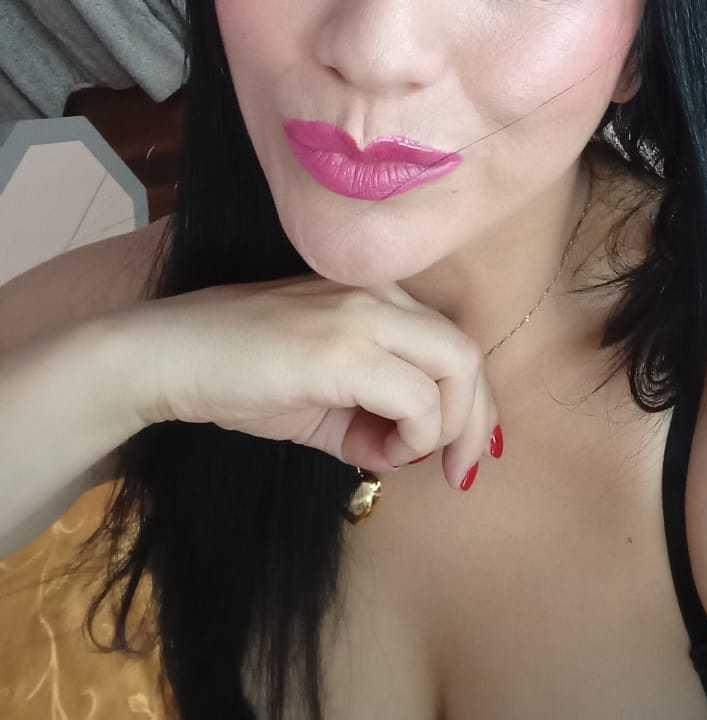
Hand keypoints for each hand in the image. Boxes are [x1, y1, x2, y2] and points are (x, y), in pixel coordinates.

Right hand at [115, 274, 499, 489]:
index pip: (454, 343)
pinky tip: (372, 453)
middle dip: (476, 423)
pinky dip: (412, 436)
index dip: (473, 404)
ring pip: (456, 368)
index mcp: (378, 295)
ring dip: (443, 430)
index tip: (459, 455)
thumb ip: (371, 416)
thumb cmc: (239, 376)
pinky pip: (417, 399)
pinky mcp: (344, 348)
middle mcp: (380, 294)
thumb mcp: (322, 397)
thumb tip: (407, 452)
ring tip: (396, 457)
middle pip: (467, 353)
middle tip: (458, 472)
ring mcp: (364, 314)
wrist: (171, 358)